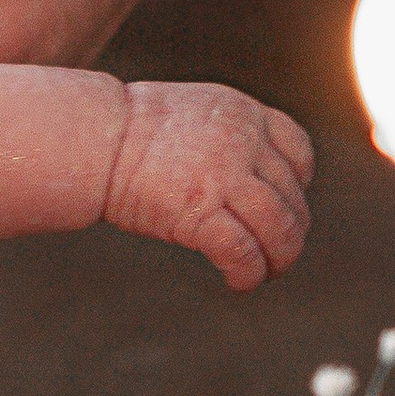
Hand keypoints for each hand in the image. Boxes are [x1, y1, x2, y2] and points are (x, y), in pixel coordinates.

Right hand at [103, 81, 314, 290]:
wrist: (95, 137)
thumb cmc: (132, 129)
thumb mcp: (197, 113)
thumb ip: (230, 137)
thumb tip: (252, 180)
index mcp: (244, 113)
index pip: (299, 153)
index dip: (298, 186)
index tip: (281, 205)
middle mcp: (243, 141)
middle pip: (292, 198)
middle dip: (290, 233)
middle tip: (277, 255)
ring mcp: (225, 176)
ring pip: (279, 228)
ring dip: (280, 259)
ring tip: (266, 273)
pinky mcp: (201, 211)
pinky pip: (244, 252)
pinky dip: (248, 274)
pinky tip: (238, 282)